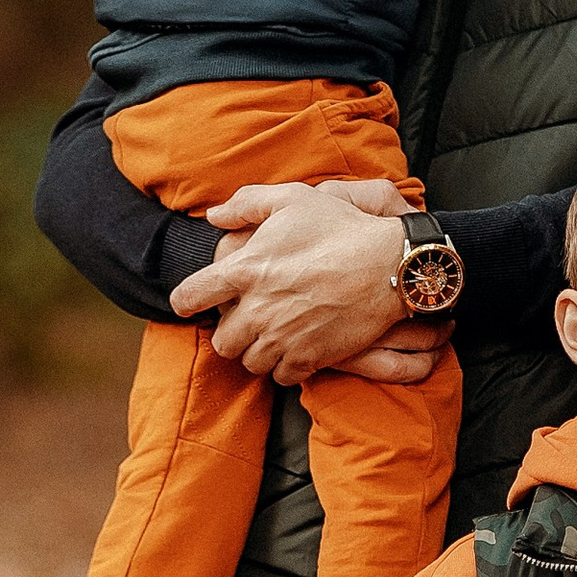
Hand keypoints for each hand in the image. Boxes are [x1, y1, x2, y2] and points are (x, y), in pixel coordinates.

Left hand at [167, 181, 413, 385]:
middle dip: (231, 332)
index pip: (190, 297)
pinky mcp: (309, 359)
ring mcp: (283, 338)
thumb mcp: (293, 199)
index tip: (193, 302)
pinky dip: (284, 368)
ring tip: (273, 336)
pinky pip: (280, 377)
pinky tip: (295, 350)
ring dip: (257, 351)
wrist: (390, 265)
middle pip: (221, 341)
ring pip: (249, 362)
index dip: (186, 301)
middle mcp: (257, 309)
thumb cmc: (341, 228)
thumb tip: (213, 216)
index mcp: (245, 270)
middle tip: (248, 321)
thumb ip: (246, 204)